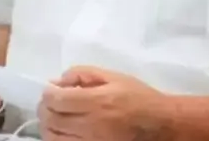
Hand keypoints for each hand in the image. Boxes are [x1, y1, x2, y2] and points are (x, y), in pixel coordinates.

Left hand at [39, 66, 175, 140]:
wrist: (162, 125)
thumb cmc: (138, 98)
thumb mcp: (112, 77)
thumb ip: (82, 74)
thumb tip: (57, 81)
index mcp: (96, 102)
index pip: (56, 99)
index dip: (48, 93)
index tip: (51, 90)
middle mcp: (91, 125)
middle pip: (51, 119)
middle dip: (45, 108)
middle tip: (51, 103)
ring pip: (54, 137)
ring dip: (49, 125)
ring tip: (55, 118)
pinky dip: (59, 139)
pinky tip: (64, 132)